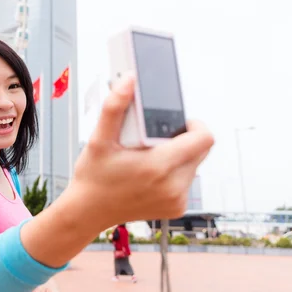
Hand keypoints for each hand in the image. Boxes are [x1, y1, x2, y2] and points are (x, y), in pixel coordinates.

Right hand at [70, 75, 213, 228]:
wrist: (88, 211)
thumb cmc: (93, 175)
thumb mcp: (98, 139)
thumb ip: (114, 107)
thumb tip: (129, 80)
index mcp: (158, 166)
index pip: (204, 138)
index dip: (194, 125)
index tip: (175, 124)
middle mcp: (173, 186)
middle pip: (201, 151)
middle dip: (182, 139)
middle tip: (153, 141)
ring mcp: (176, 200)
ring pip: (194, 165)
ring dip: (179, 156)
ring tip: (149, 158)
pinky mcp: (176, 208)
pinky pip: (187, 182)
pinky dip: (174, 174)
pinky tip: (150, 175)